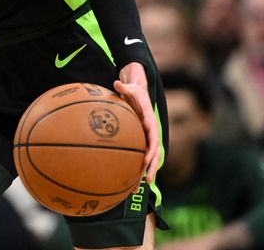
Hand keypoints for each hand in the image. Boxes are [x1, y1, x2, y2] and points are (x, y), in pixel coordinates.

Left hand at [114, 62, 159, 183]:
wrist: (138, 92)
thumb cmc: (134, 91)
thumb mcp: (130, 88)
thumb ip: (125, 87)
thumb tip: (117, 82)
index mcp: (150, 122)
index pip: (154, 138)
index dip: (151, 150)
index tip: (147, 160)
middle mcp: (151, 132)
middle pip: (154, 153)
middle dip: (151, 167)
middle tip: (146, 180)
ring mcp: (147, 138)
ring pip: (149, 158)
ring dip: (145, 172)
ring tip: (137, 187)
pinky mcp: (141, 141)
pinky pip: (141, 156)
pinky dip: (138, 168)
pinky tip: (131, 180)